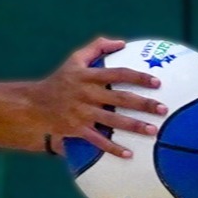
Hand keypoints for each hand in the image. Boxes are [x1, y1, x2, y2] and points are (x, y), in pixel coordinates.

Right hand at [32, 36, 166, 157]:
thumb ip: (97, 47)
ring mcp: (82, 113)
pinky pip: (98, 140)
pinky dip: (113, 148)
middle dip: (143, 104)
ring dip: (134, 126)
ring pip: (112, 120)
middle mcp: (87, 94)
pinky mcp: (77, 129)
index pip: (118, 73)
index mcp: (88, 76)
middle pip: (120, 98)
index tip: (157, 82)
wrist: (34, 104)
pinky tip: (129, 155)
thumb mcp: (75, 59)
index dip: (138, 77)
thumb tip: (122, 43)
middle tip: (163, 109)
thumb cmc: (60, 80)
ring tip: (153, 131)